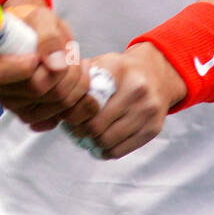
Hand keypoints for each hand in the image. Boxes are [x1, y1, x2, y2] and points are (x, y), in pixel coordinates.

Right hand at [0, 0, 90, 131]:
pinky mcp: (28, 115)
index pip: (1, 74)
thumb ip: (48, 36)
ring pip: (53, 105)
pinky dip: (76, 100)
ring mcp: (10, 103)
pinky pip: (59, 117)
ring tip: (76, 62)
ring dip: (75, 83)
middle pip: (37, 89)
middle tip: (72, 52)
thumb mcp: (41, 16)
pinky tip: (76, 82)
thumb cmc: (32, 23)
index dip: (27, 66)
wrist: (36, 35)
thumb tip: (55, 65)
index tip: (40, 53)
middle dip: (65, 69)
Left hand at [61, 42, 186, 159]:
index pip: (87, 101)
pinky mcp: (153, 129)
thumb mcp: (102, 63)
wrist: (157, 75)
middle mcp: (137, 90)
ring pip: (107, 141)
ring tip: (85, 136)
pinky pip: (120, 151)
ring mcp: (147, 111)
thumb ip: (81, 77)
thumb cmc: (121, 71)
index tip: (66, 116)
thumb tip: (56, 97)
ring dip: (91, 143)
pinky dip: (105, 151)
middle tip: (72, 130)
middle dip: (79, 131)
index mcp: (119, 70)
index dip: (71, 113)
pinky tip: (99, 143)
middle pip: (95, 126)